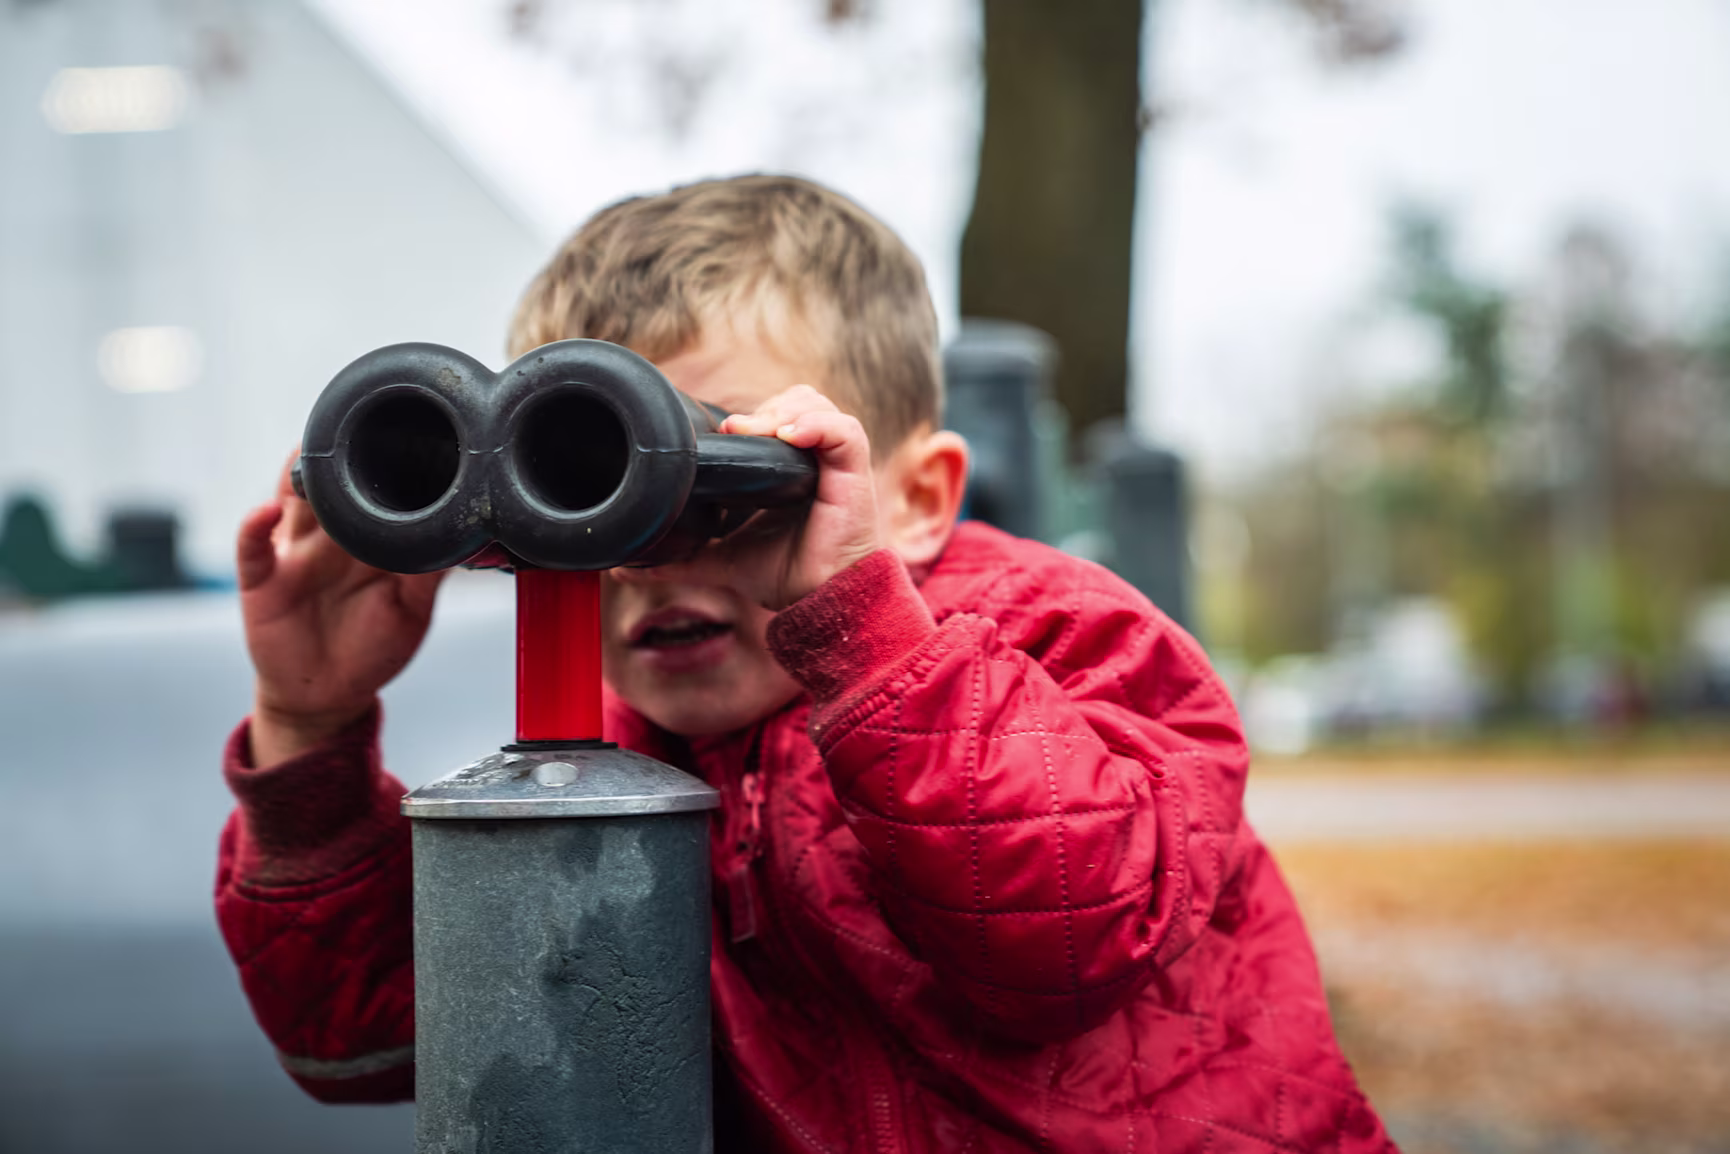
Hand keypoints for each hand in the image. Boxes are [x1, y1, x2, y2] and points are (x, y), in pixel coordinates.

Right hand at [238, 451, 445, 766]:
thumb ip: (428, 574)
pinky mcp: (263, 579)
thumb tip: (464, 539)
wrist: (329, 693)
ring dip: (298, 475)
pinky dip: (254, 525)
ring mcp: (293, 552)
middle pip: (328, 480)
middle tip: (353, 425)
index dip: (378, 457)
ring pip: (289, 499)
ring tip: (310, 454)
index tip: (397, 428)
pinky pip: (252, 546)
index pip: (368, 485)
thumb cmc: (372, 646)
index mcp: (366, 537)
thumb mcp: (411, 610)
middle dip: (336, 452)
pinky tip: (265, 512)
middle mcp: (328, 535)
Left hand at [690, 386, 880, 611]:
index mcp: (794, 472)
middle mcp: (818, 462)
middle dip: (766, 408)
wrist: (821, 605)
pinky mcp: (856, 474)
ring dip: (785, 410)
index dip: (753, 416)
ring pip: (819, 405)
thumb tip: (628, 568)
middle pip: (798, 400)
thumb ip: (683, 559)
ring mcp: (838, 466)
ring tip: (761, 432)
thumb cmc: (789, 579)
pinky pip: (845, 432)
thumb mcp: (726, 561)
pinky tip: (789, 437)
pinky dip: (817, 425)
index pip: (779, 415)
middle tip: (736, 432)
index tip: (723, 433)